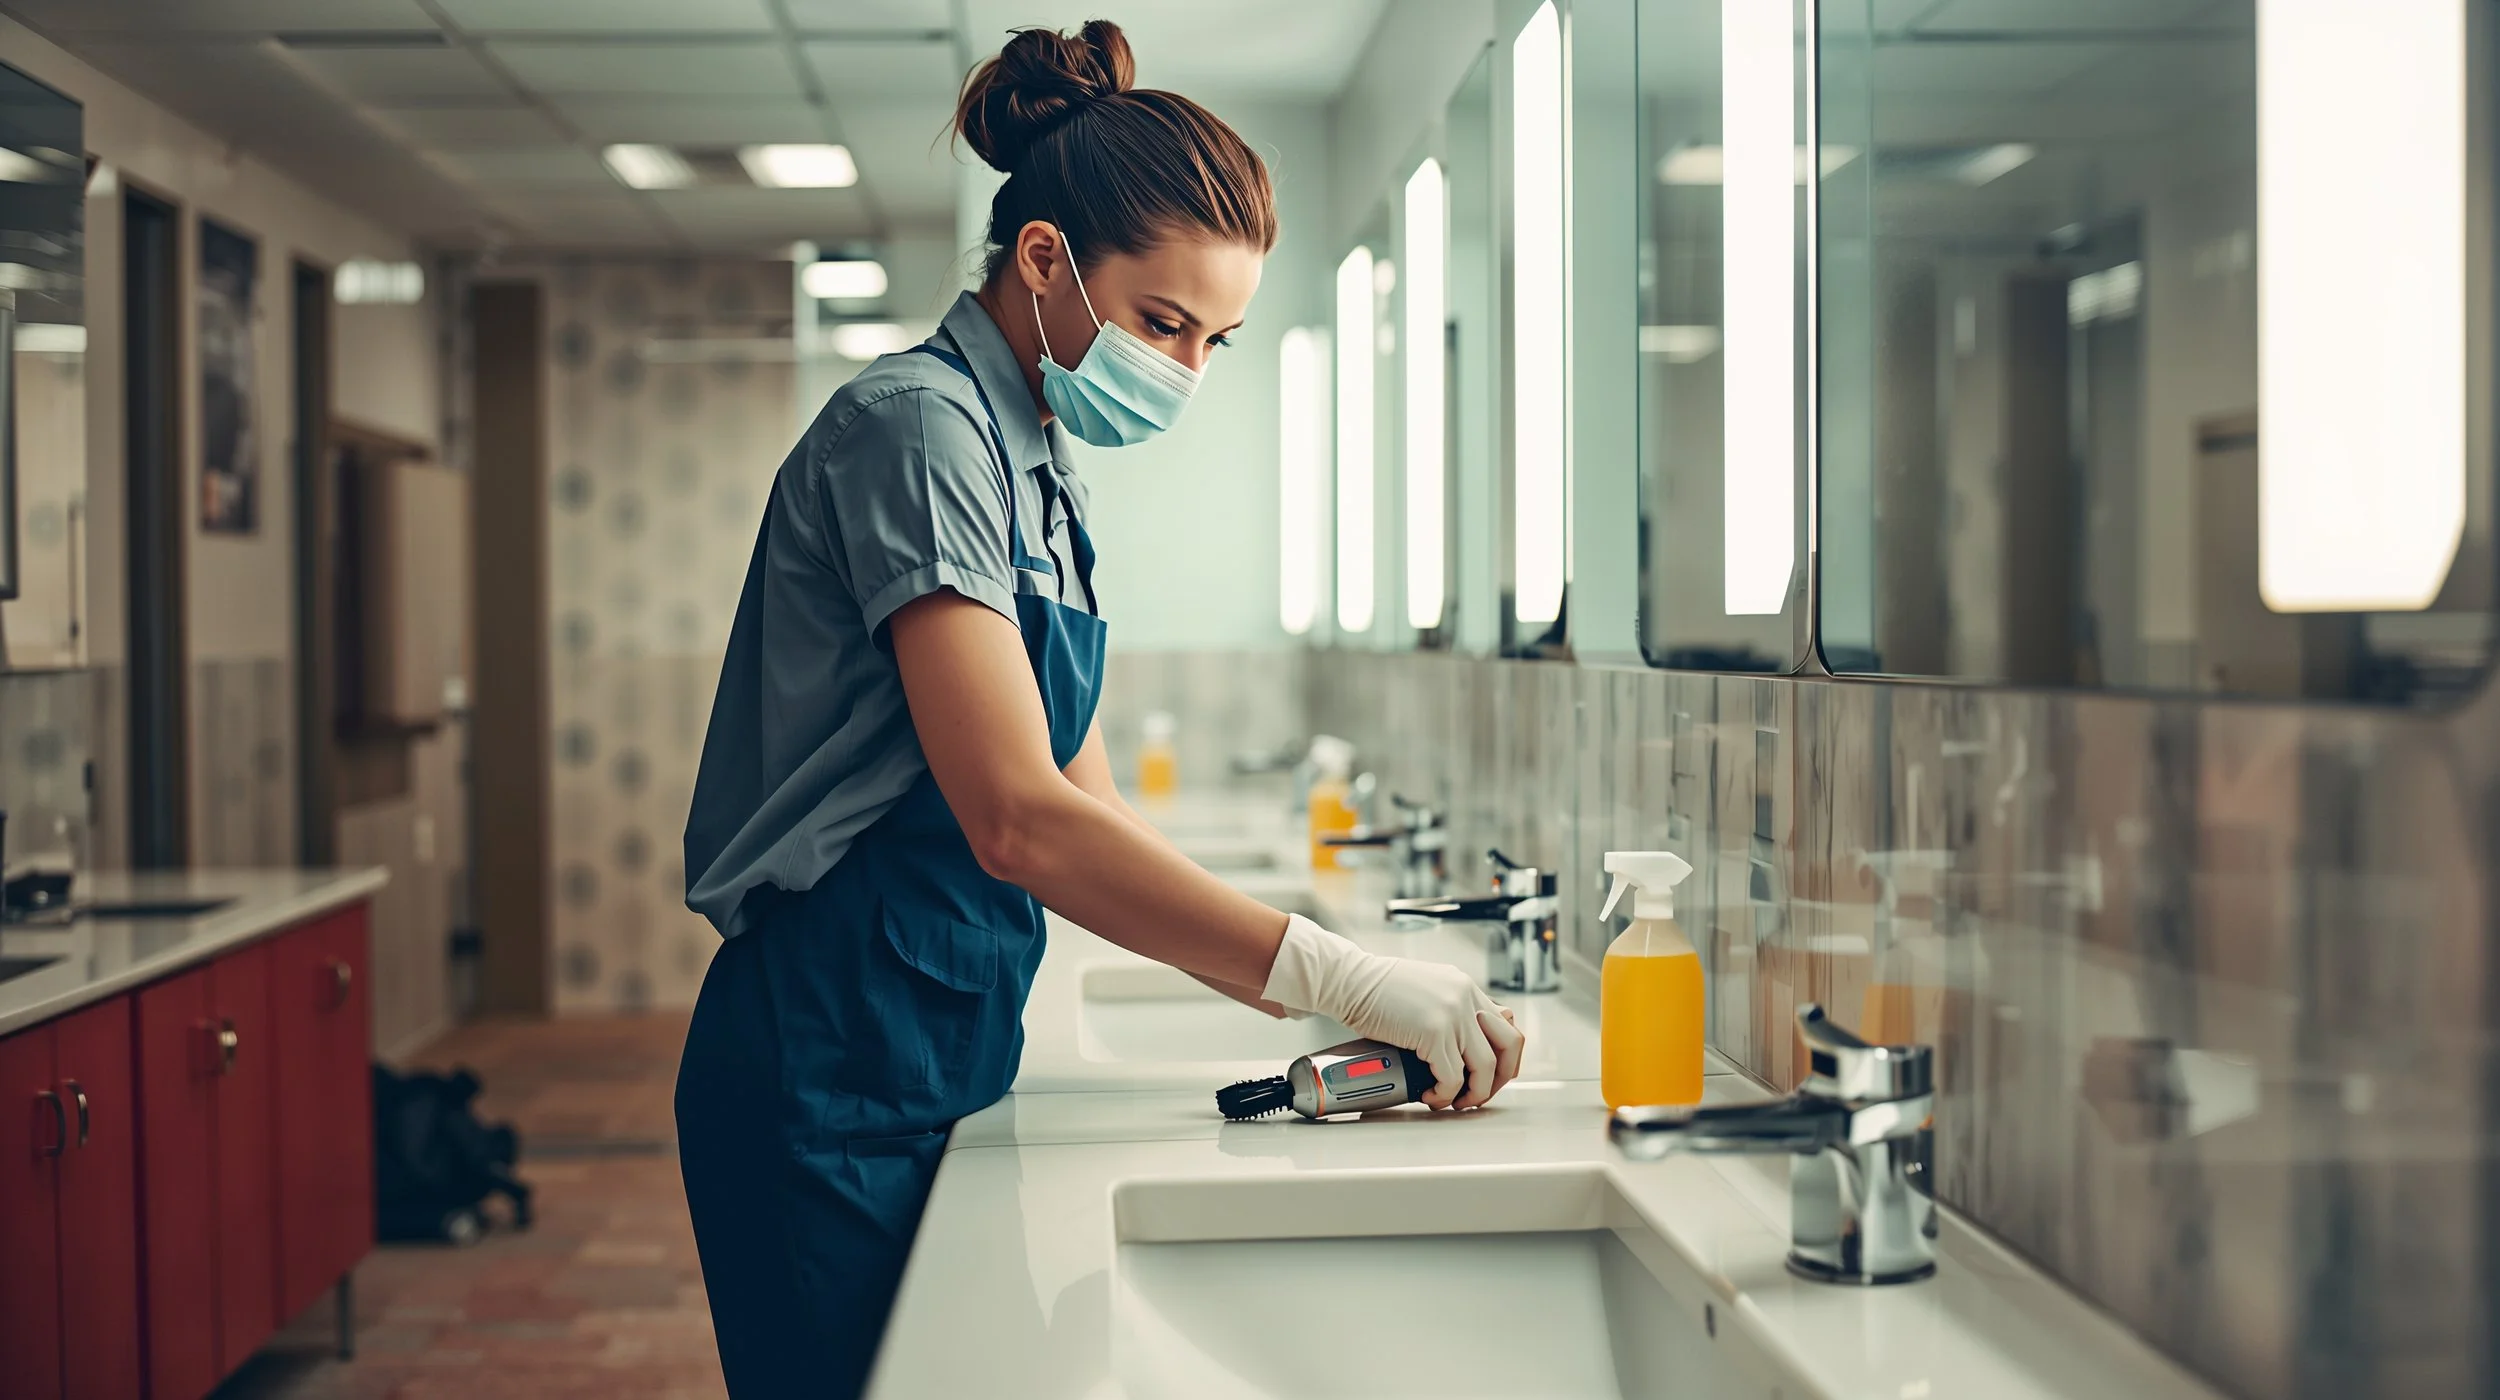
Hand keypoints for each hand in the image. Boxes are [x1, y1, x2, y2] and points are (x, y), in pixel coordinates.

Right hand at [1260, 915, 1528, 1108]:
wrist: (1348, 980)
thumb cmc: (1372, 989)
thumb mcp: (1423, 989)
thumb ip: (1445, 1008)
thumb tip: (1454, 1042)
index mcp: (1464, 987)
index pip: (1505, 1024)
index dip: (1502, 1055)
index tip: (1488, 1074)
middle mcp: (1466, 997)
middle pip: (1510, 1044)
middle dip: (1501, 1077)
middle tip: (1480, 1093)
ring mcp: (1453, 1014)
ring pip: (1485, 1067)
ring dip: (1474, 1092)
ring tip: (1455, 1101)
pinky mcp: (1434, 1032)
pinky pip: (1453, 1076)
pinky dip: (1445, 1094)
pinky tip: (1432, 1096)